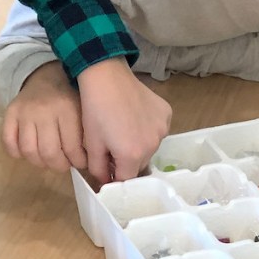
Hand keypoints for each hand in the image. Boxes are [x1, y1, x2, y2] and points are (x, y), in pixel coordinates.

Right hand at [2, 62, 87, 171]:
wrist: (46, 75)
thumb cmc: (69, 96)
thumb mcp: (83, 110)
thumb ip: (86, 134)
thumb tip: (88, 162)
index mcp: (67, 109)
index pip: (72, 148)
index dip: (78, 161)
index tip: (80, 162)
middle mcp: (44, 111)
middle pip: (49, 152)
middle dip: (59, 165)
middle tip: (64, 164)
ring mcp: (24, 113)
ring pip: (28, 150)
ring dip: (40, 162)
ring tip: (48, 160)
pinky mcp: (10, 113)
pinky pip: (9, 141)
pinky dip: (17, 153)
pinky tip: (28, 153)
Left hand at [77, 57, 171, 182]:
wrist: (106, 76)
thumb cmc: (94, 110)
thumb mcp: (92, 144)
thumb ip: (99, 169)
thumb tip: (106, 181)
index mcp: (132, 155)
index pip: (126, 179)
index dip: (115, 177)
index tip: (107, 169)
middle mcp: (152, 146)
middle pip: (140, 164)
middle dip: (127, 162)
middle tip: (112, 147)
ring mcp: (162, 129)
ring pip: (149, 148)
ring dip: (138, 146)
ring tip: (124, 130)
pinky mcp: (166, 114)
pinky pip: (157, 131)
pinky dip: (147, 130)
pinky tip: (135, 118)